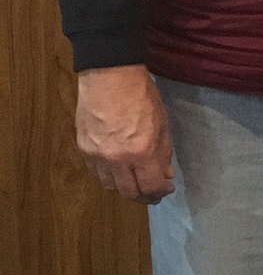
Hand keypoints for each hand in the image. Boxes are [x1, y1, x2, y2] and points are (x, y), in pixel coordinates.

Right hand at [74, 64, 175, 203]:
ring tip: (137, 184)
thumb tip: (166, 173)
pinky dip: (109, 178)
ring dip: (125, 189)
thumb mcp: (162, 123)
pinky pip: (97, 174)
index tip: (167, 188)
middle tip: (153, 194)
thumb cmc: (141, 96)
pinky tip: (119, 173)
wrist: (109, 77)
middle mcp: (116, 160)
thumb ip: (163, 152)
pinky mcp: (83, 150)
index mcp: (141, 152)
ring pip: (110, 186)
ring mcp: (97, 157)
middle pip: (129, 192)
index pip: (151, 186)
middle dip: (144, 196)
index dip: (161, 191)